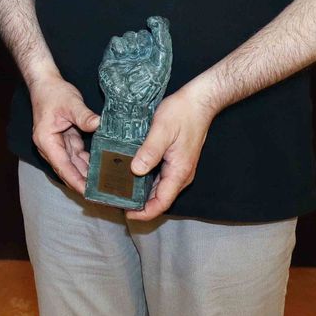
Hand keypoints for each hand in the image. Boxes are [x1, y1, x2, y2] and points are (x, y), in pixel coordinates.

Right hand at [27, 72, 99, 190]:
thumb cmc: (54, 93)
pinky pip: (78, 157)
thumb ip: (84, 116)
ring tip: (106, 186)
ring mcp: (58, 145)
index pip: (63, 168)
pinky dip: (89, 163)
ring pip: (74, 166)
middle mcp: (50, 147)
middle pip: (69, 171)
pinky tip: (103, 168)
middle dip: (85, 184)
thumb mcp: (71, 103)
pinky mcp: (66, 141)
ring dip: (88, 175)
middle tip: (104, 195)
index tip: (90, 194)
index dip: (77, 182)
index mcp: (47, 142)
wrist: (45, 83)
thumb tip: (100, 125)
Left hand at [126, 82, 218, 220]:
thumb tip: (136, 171)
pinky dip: (146, 180)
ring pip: (159, 188)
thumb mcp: (162, 130)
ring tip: (120, 190)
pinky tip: (131, 174)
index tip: (126, 214)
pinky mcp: (175, 161)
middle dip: (139, 204)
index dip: (144, 213)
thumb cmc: (182, 113)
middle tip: (116, 200)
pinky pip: (159, 177)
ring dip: (142, 193)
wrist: (199, 101)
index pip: (162, 203)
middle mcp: (180, 175)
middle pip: (159, 199)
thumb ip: (149, 151)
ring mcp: (178, 168)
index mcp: (179, 172)